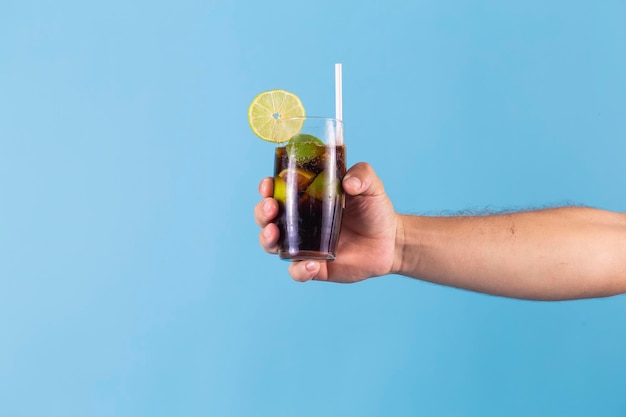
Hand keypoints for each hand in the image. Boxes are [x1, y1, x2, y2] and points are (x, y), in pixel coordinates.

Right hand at [254, 162, 398, 282]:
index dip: (268, 188)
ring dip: (267, 239)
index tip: (268, 184)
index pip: (278, 191)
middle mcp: (300, 222)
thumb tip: (349, 182)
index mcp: (306, 199)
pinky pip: (298, 272)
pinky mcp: (315, 267)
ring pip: (273, 245)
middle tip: (270, 208)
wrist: (391, 241)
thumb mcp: (371, 185)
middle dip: (262, 212)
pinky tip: (311, 265)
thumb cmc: (375, 209)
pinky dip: (299, 270)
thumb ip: (362, 175)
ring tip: (274, 234)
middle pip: (268, 218)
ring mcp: (305, 246)